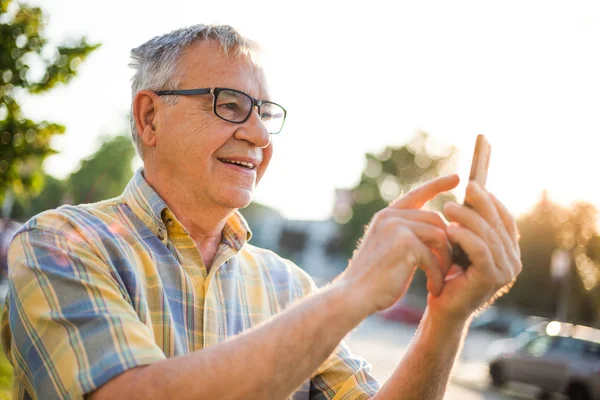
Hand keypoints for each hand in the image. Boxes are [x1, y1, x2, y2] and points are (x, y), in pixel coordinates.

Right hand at [341, 175, 458, 313]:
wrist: (354, 295)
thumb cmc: (373, 279)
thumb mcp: (388, 249)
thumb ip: (407, 235)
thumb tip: (438, 230)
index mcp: (386, 216)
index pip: (416, 194)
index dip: (437, 184)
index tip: (456, 178)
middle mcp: (390, 216)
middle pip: (436, 219)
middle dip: (449, 242)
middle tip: (452, 265)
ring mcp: (397, 227)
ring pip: (439, 235)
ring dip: (445, 260)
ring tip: (441, 278)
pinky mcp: (405, 243)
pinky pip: (434, 256)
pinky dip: (437, 275)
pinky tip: (434, 289)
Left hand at [430, 181, 521, 323]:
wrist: (444, 309)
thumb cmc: (450, 276)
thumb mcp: (462, 247)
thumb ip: (472, 226)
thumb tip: (471, 192)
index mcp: (509, 253)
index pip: (506, 220)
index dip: (492, 201)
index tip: (474, 185)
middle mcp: (513, 262)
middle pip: (498, 224)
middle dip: (481, 203)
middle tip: (464, 188)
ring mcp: (505, 272)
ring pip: (488, 235)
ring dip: (468, 217)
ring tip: (447, 207)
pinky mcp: (491, 279)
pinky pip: (480, 250)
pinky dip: (465, 236)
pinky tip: (449, 228)